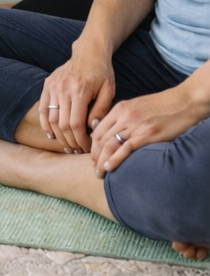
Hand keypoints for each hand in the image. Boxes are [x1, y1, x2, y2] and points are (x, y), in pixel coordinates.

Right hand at [39, 41, 115, 153]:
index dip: (81, 140)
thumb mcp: (109, 90)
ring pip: (51, 119)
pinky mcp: (47, 85)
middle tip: (77, 150)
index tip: (87, 148)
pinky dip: (45, 124)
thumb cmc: (102, 72)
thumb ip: (101, 110)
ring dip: (59, 136)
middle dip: (70, 141)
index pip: (76, 124)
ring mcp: (53, 86)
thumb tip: (92, 129)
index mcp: (80, 90)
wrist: (88, 52)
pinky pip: (42, 109)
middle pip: (62, 124)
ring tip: (67, 145)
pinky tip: (51, 135)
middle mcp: (63, 89)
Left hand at [91, 86, 205, 178]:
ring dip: (101, 162)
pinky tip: (109, 168)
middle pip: (100, 139)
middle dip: (94, 157)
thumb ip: (122, 117)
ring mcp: (135, 126)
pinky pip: (126, 149)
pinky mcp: (147, 135)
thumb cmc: (162, 106)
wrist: (183, 103)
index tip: (93, 158)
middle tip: (94, 169)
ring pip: (110, 145)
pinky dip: (115, 160)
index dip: (92, 147)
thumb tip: (110, 132)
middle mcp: (124, 117)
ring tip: (99, 173)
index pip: (97, 130)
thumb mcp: (137, 107)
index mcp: (120, 109)